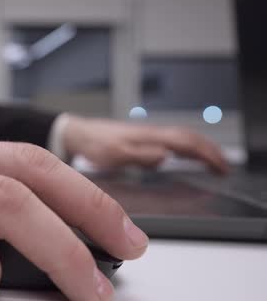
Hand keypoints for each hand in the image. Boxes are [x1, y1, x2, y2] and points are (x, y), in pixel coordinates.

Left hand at [63, 115, 228, 173]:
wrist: (77, 134)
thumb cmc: (94, 144)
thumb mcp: (115, 154)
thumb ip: (141, 156)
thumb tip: (165, 157)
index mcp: (149, 136)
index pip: (186, 143)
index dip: (206, 155)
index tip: (220, 168)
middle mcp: (151, 133)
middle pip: (188, 138)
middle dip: (209, 151)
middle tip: (223, 166)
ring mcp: (146, 135)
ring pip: (180, 138)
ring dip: (198, 149)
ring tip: (210, 161)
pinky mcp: (140, 138)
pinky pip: (170, 141)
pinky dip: (184, 148)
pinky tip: (181, 156)